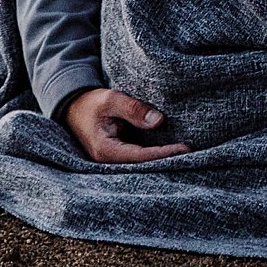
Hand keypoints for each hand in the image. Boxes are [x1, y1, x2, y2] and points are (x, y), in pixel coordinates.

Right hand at [61, 87, 188, 163]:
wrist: (72, 107)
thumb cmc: (90, 103)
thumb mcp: (111, 100)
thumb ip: (133, 109)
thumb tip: (159, 121)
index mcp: (106, 151)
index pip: (141, 156)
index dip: (164, 154)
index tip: (185, 149)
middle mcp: (109, 162)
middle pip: (142, 167)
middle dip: (166, 163)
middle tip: (193, 158)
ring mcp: (112, 161)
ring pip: (141, 165)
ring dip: (161, 161)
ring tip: (186, 157)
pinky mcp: (117, 156)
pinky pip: (137, 159)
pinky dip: (153, 157)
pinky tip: (170, 153)